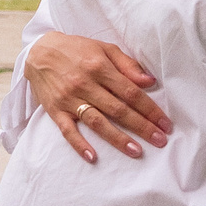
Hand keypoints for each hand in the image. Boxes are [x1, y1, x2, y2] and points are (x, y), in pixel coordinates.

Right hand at [23, 29, 167, 162]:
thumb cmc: (77, 49)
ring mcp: (69, 99)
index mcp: (100, 67)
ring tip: (136, 151)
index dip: (150, 109)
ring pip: (97, 122)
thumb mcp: (104, 48)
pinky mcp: (55, 111)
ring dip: (117, 138)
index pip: (130, 92)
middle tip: (160, 140)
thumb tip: (149, 81)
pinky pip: (67, 131)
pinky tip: (92, 157)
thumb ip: (127, 65)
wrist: (39, 52)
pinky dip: (79, 144)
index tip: (165, 123)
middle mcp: (85, 84)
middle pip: (118, 109)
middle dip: (141, 126)